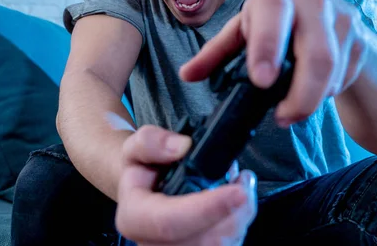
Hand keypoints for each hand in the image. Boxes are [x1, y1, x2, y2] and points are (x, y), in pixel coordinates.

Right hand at [115, 125, 257, 245]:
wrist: (143, 190)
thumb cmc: (141, 171)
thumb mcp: (135, 147)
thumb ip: (152, 142)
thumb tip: (181, 147)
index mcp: (135, 218)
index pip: (171, 222)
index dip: (208, 208)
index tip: (237, 191)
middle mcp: (154, 244)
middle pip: (208, 239)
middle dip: (236, 208)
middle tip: (240, 179)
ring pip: (224, 244)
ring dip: (241, 214)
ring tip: (237, 185)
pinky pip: (230, 245)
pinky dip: (241, 222)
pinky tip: (236, 203)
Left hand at [180, 0, 368, 126]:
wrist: (329, 19)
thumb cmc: (276, 26)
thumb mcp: (244, 34)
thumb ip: (216, 54)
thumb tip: (186, 74)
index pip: (272, 13)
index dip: (267, 46)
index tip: (260, 81)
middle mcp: (311, 1)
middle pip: (316, 53)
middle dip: (300, 94)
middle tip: (281, 118)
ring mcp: (341, 18)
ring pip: (334, 70)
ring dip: (313, 98)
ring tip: (292, 110)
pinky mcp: (359, 38)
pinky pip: (346, 76)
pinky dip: (328, 92)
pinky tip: (315, 91)